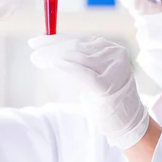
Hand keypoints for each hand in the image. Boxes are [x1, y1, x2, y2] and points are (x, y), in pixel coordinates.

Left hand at [29, 35, 149, 148]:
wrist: (127, 122)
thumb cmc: (106, 99)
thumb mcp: (94, 74)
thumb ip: (78, 60)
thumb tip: (49, 48)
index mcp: (111, 49)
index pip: (79, 39)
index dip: (55, 39)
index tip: (36, 41)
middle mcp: (114, 55)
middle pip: (76, 46)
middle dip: (51, 48)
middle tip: (33, 51)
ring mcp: (113, 68)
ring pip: (77, 57)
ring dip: (53, 57)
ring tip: (38, 59)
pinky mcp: (108, 84)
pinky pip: (82, 73)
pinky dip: (65, 67)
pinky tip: (52, 65)